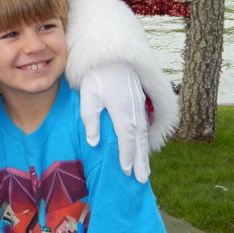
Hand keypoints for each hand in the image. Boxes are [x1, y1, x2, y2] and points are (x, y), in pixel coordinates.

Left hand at [79, 62, 150, 182]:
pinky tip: (142, 146)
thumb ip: (90, 118)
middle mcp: (135, 111)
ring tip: (144, 170)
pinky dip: (144, 139)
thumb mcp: (88, 95)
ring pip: (144, 134)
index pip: (126, 139)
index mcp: (123, 111)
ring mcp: (140, 106)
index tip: (126, 172)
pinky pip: (144, 125)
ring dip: (144, 153)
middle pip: (140, 141)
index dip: (127, 156)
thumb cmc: (97, 74)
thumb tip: (94, 142)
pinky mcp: (139, 101)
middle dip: (140, 161)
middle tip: (141, 180)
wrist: (113, 53)